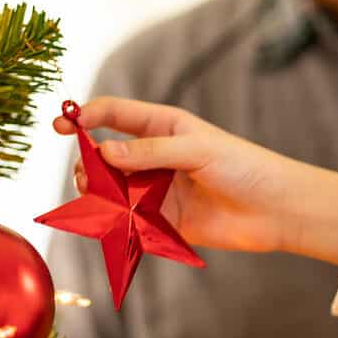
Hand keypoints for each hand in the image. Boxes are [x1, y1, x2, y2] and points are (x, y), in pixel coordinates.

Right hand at [54, 97, 337, 265]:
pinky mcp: (160, 220)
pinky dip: (112, 221)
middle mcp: (154, 156)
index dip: (85, 116)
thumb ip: (149, 152)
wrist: (276, 211)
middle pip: (104, 155)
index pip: (114, 114)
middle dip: (87, 163)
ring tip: (99, 199)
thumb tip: (103, 153)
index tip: (62, 125)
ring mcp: (155, 188)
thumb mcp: (196, 149)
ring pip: (110, 189)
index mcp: (163, 126)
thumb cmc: (244, 167)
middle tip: (87, 175)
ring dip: (97, 193)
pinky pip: (125, 219)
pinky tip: (110, 223)